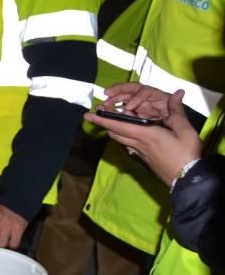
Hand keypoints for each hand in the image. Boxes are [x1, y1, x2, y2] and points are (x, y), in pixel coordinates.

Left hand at [84, 89, 201, 185]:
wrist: (187, 180)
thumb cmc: (186, 155)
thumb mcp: (185, 131)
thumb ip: (177, 112)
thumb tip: (177, 94)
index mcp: (144, 134)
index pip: (117, 125)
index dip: (101, 119)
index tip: (87, 115)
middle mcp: (138, 143)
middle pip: (114, 132)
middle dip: (105, 123)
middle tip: (100, 113)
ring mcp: (140, 152)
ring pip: (121, 139)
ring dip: (114, 129)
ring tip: (115, 120)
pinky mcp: (144, 158)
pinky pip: (129, 145)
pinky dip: (125, 136)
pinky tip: (133, 133)